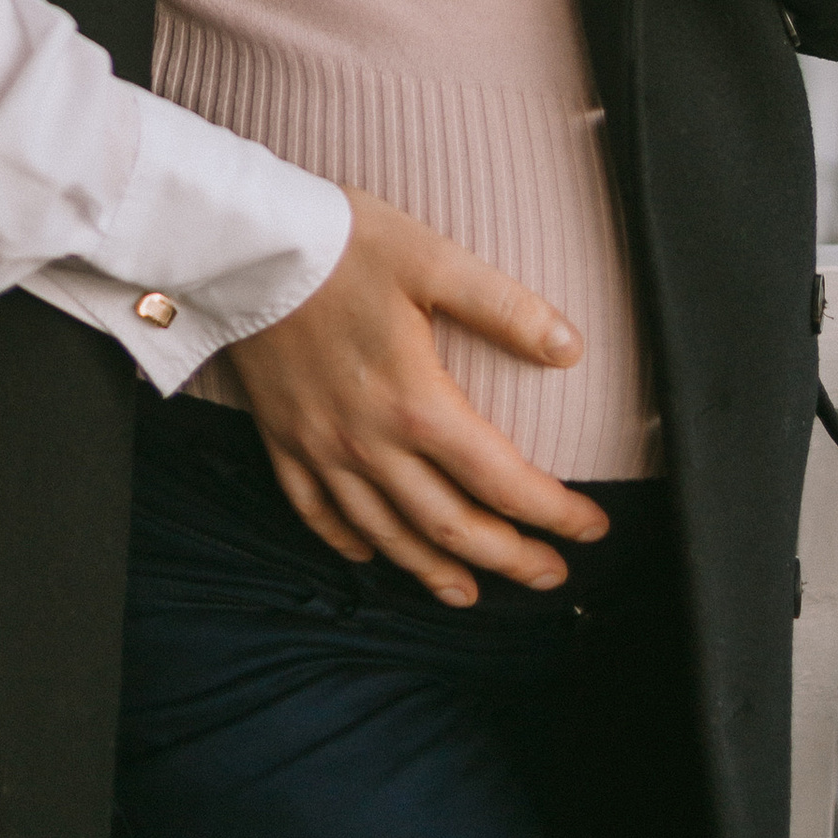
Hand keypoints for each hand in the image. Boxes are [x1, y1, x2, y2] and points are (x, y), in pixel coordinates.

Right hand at [224, 188, 610, 606]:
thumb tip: (571, 346)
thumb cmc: (343, 243)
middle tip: (550, 576)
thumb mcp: (434, 259)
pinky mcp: (283, 439)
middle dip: (508, 559)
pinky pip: (317, 512)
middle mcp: (369, 442)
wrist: (245, 244)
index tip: (592, 528)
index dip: (553, 512)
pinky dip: (350, 542)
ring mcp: (322, 448)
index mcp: (417, 403)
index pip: (500, 480)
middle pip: (450, 526)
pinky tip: (371, 554)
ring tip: (471, 594)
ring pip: (387, 534)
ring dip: (434, 571)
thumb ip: (505, 307)